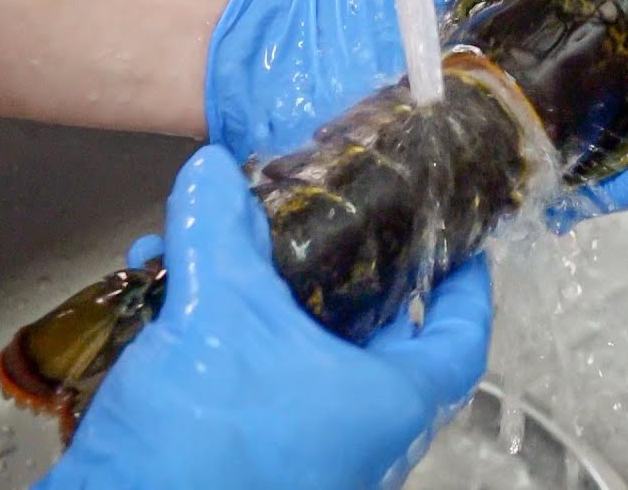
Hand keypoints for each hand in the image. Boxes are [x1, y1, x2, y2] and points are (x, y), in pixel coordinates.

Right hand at [33, 145, 493, 489]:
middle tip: (317, 215)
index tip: (463, 242)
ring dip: (250, 289)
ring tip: (208, 243)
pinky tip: (161, 289)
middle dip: (330, 265)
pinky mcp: (240, 455)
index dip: (467, 287)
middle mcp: (356, 435)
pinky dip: (214, 329)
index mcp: (389, 404)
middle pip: (368, 332)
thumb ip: (220, 232)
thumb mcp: (219, 316)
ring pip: (294, 348)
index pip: (460, 341)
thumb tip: (213, 171)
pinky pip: (246, 375)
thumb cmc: (206, 449)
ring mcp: (299, 451)